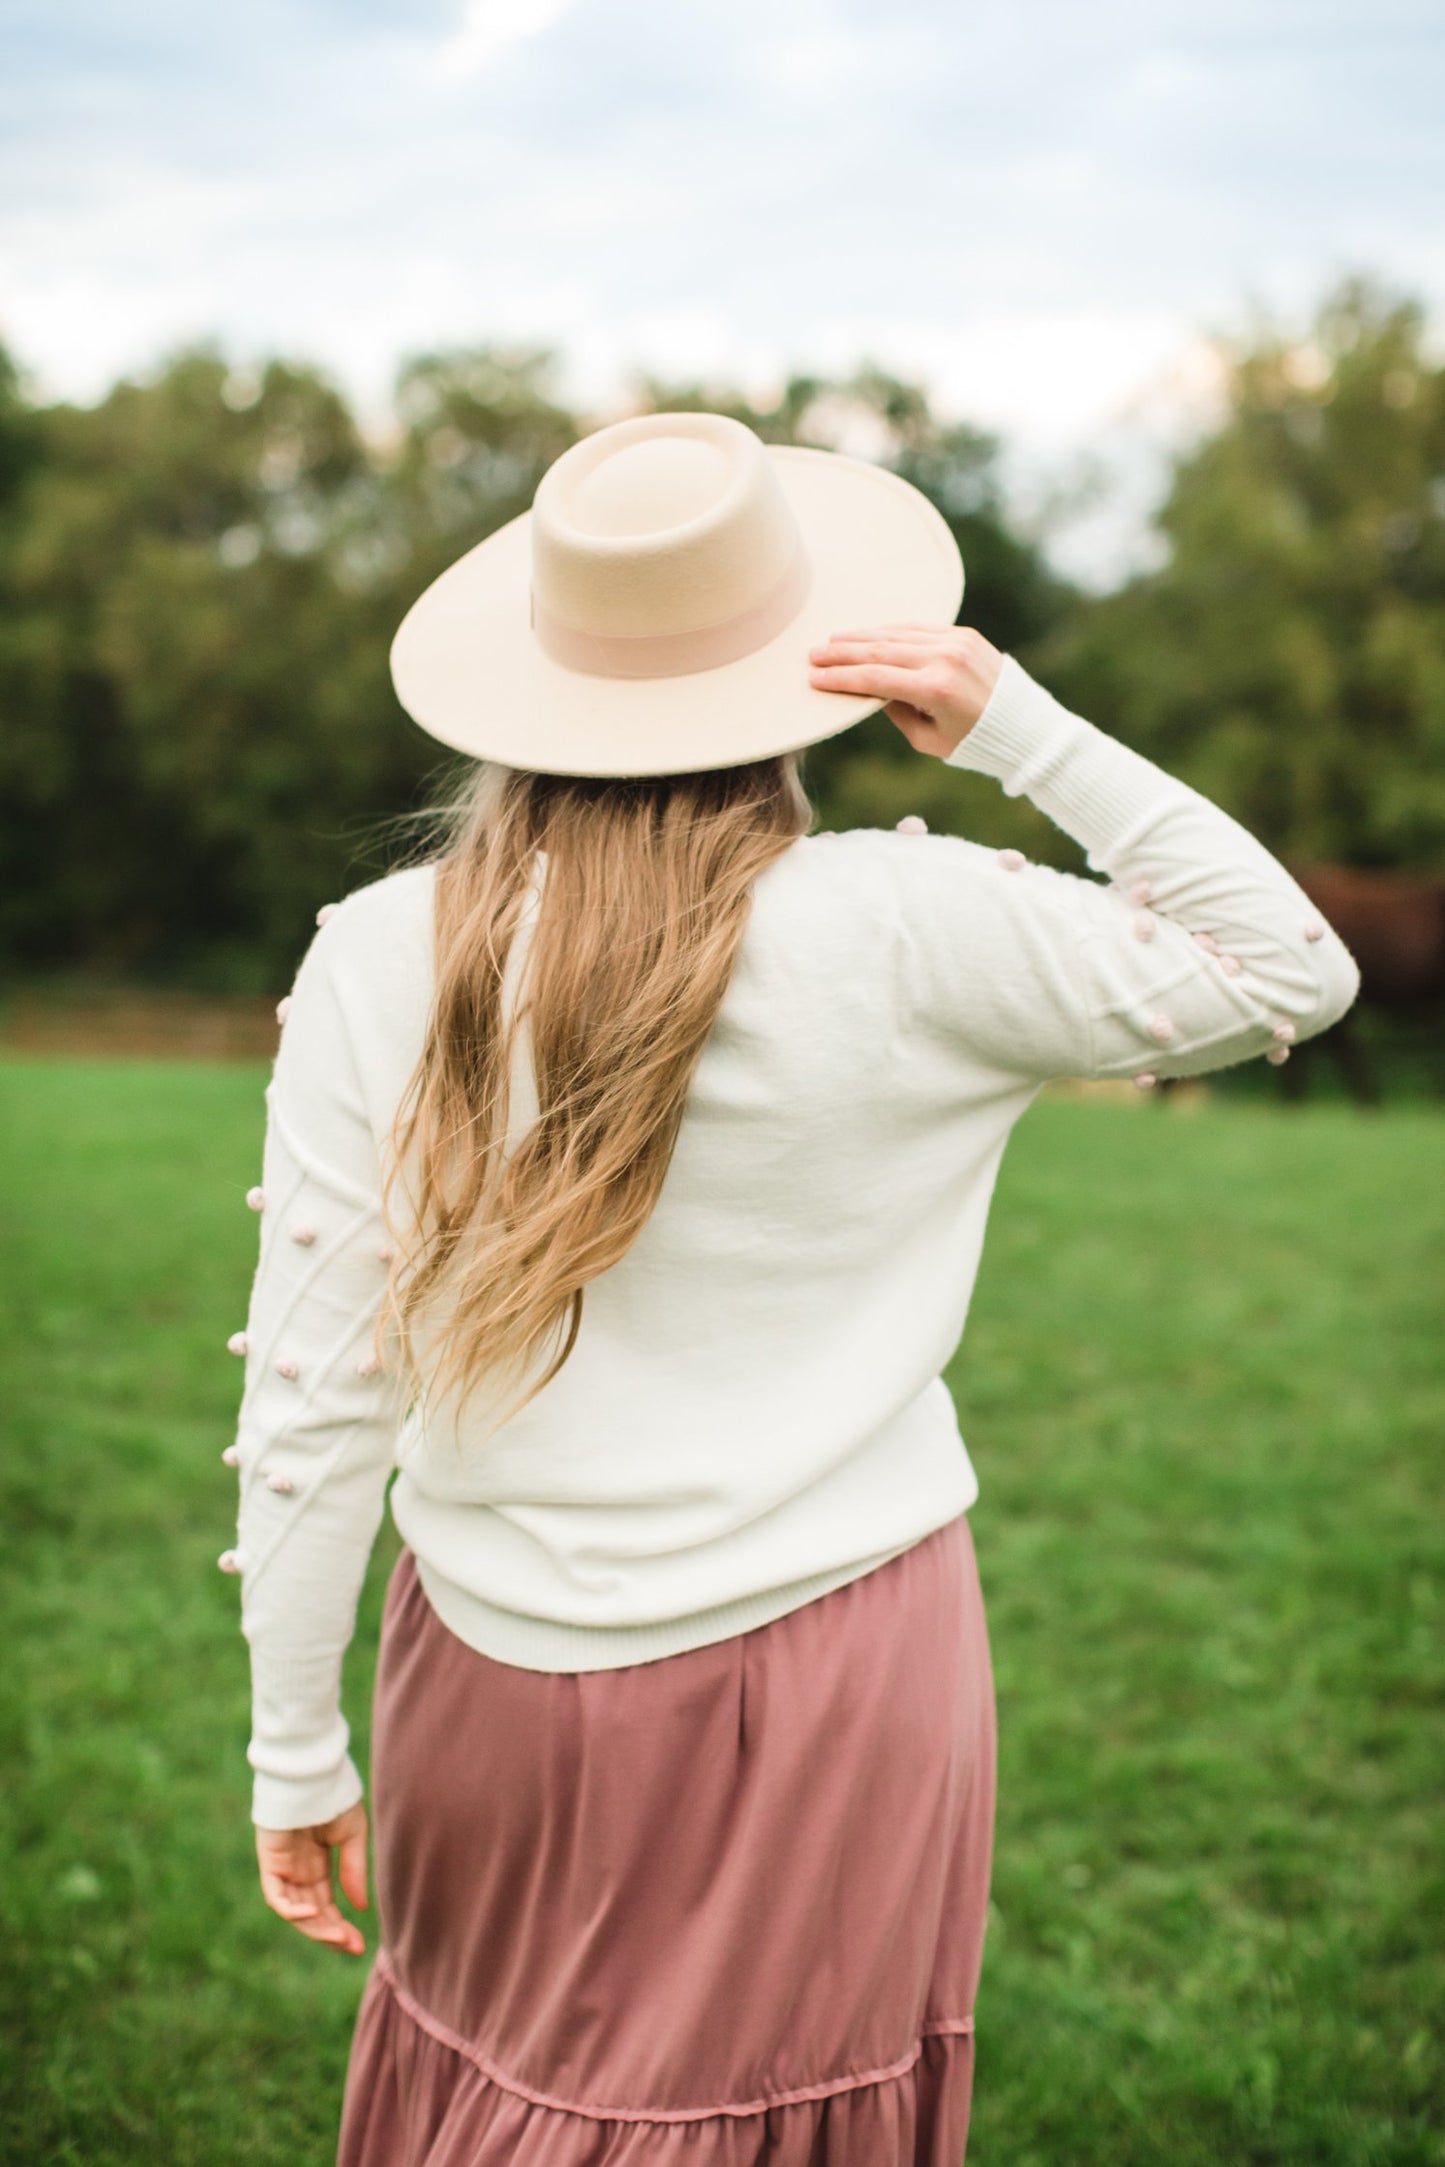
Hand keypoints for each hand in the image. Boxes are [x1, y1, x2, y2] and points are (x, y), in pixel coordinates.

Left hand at [255, 1798, 369, 1956]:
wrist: (313, 1773)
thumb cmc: (333, 1797)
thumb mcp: (353, 1835)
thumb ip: (354, 1869)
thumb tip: (359, 1908)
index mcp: (317, 1866)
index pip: (326, 1905)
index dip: (341, 1926)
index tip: (359, 1945)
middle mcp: (299, 1872)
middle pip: (312, 1914)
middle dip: (331, 1934)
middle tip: (352, 1947)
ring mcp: (283, 1868)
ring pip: (295, 1911)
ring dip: (315, 1927)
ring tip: (338, 1936)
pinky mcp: (270, 1861)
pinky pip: (277, 1896)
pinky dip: (292, 1909)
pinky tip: (313, 1912)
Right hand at [808, 624, 1004, 757]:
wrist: (1025, 725)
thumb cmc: (974, 742)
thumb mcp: (930, 740)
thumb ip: (897, 713)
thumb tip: (871, 690)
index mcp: (937, 690)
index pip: (876, 679)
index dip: (842, 678)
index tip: (815, 678)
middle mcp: (946, 659)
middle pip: (881, 651)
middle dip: (843, 652)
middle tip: (813, 653)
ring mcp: (956, 642)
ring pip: (897, 635)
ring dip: (862, 637)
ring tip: (833, 641)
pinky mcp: (964, 635)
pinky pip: (919, 629)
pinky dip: (891, 631)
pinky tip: (869, 634)